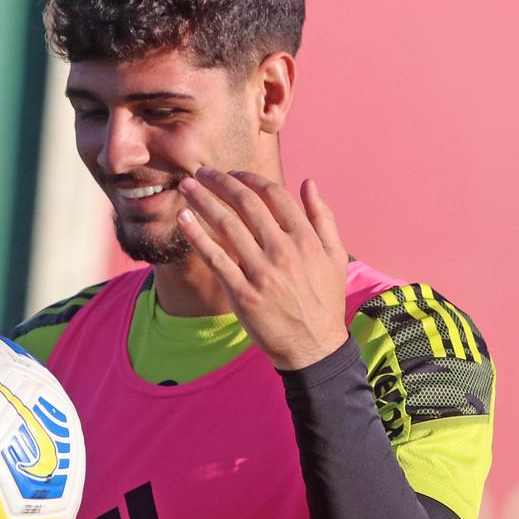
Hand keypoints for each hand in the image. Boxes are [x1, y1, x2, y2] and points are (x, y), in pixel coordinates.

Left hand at [177, 168, 348, 370]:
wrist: (314, 347)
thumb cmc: (324, 300)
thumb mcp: (335, 256)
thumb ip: (323, 217)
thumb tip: (308, 182)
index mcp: (306, 239)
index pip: (273, 195)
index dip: (249, 178)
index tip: (232, 173)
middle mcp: (284, 251)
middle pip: (246, 204)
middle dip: (220, 182)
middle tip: (202, 172)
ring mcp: (262, 273)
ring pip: (227, 225)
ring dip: (203, 201)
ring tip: (187, 187)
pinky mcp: (243, 293)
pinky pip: (215, 258)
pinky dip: (197, 236)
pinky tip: (183, 219)